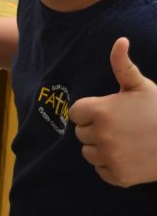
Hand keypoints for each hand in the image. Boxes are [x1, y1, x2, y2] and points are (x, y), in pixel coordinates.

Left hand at [69, 37, 156, 186]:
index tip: (108, 112)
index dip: (90, 113)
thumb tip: (121, 40)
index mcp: (99, 110)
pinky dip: (110, 166)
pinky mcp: (119, 176)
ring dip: (100, 149)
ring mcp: (110, 156)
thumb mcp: (139, 85)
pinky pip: (101, 171)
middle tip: (119, 127)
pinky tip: (128, 157)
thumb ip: (122, 64)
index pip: (75, 114)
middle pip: (80, 134)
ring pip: (88, 153)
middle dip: (95, 130)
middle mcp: (101, 134)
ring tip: (123, 141)